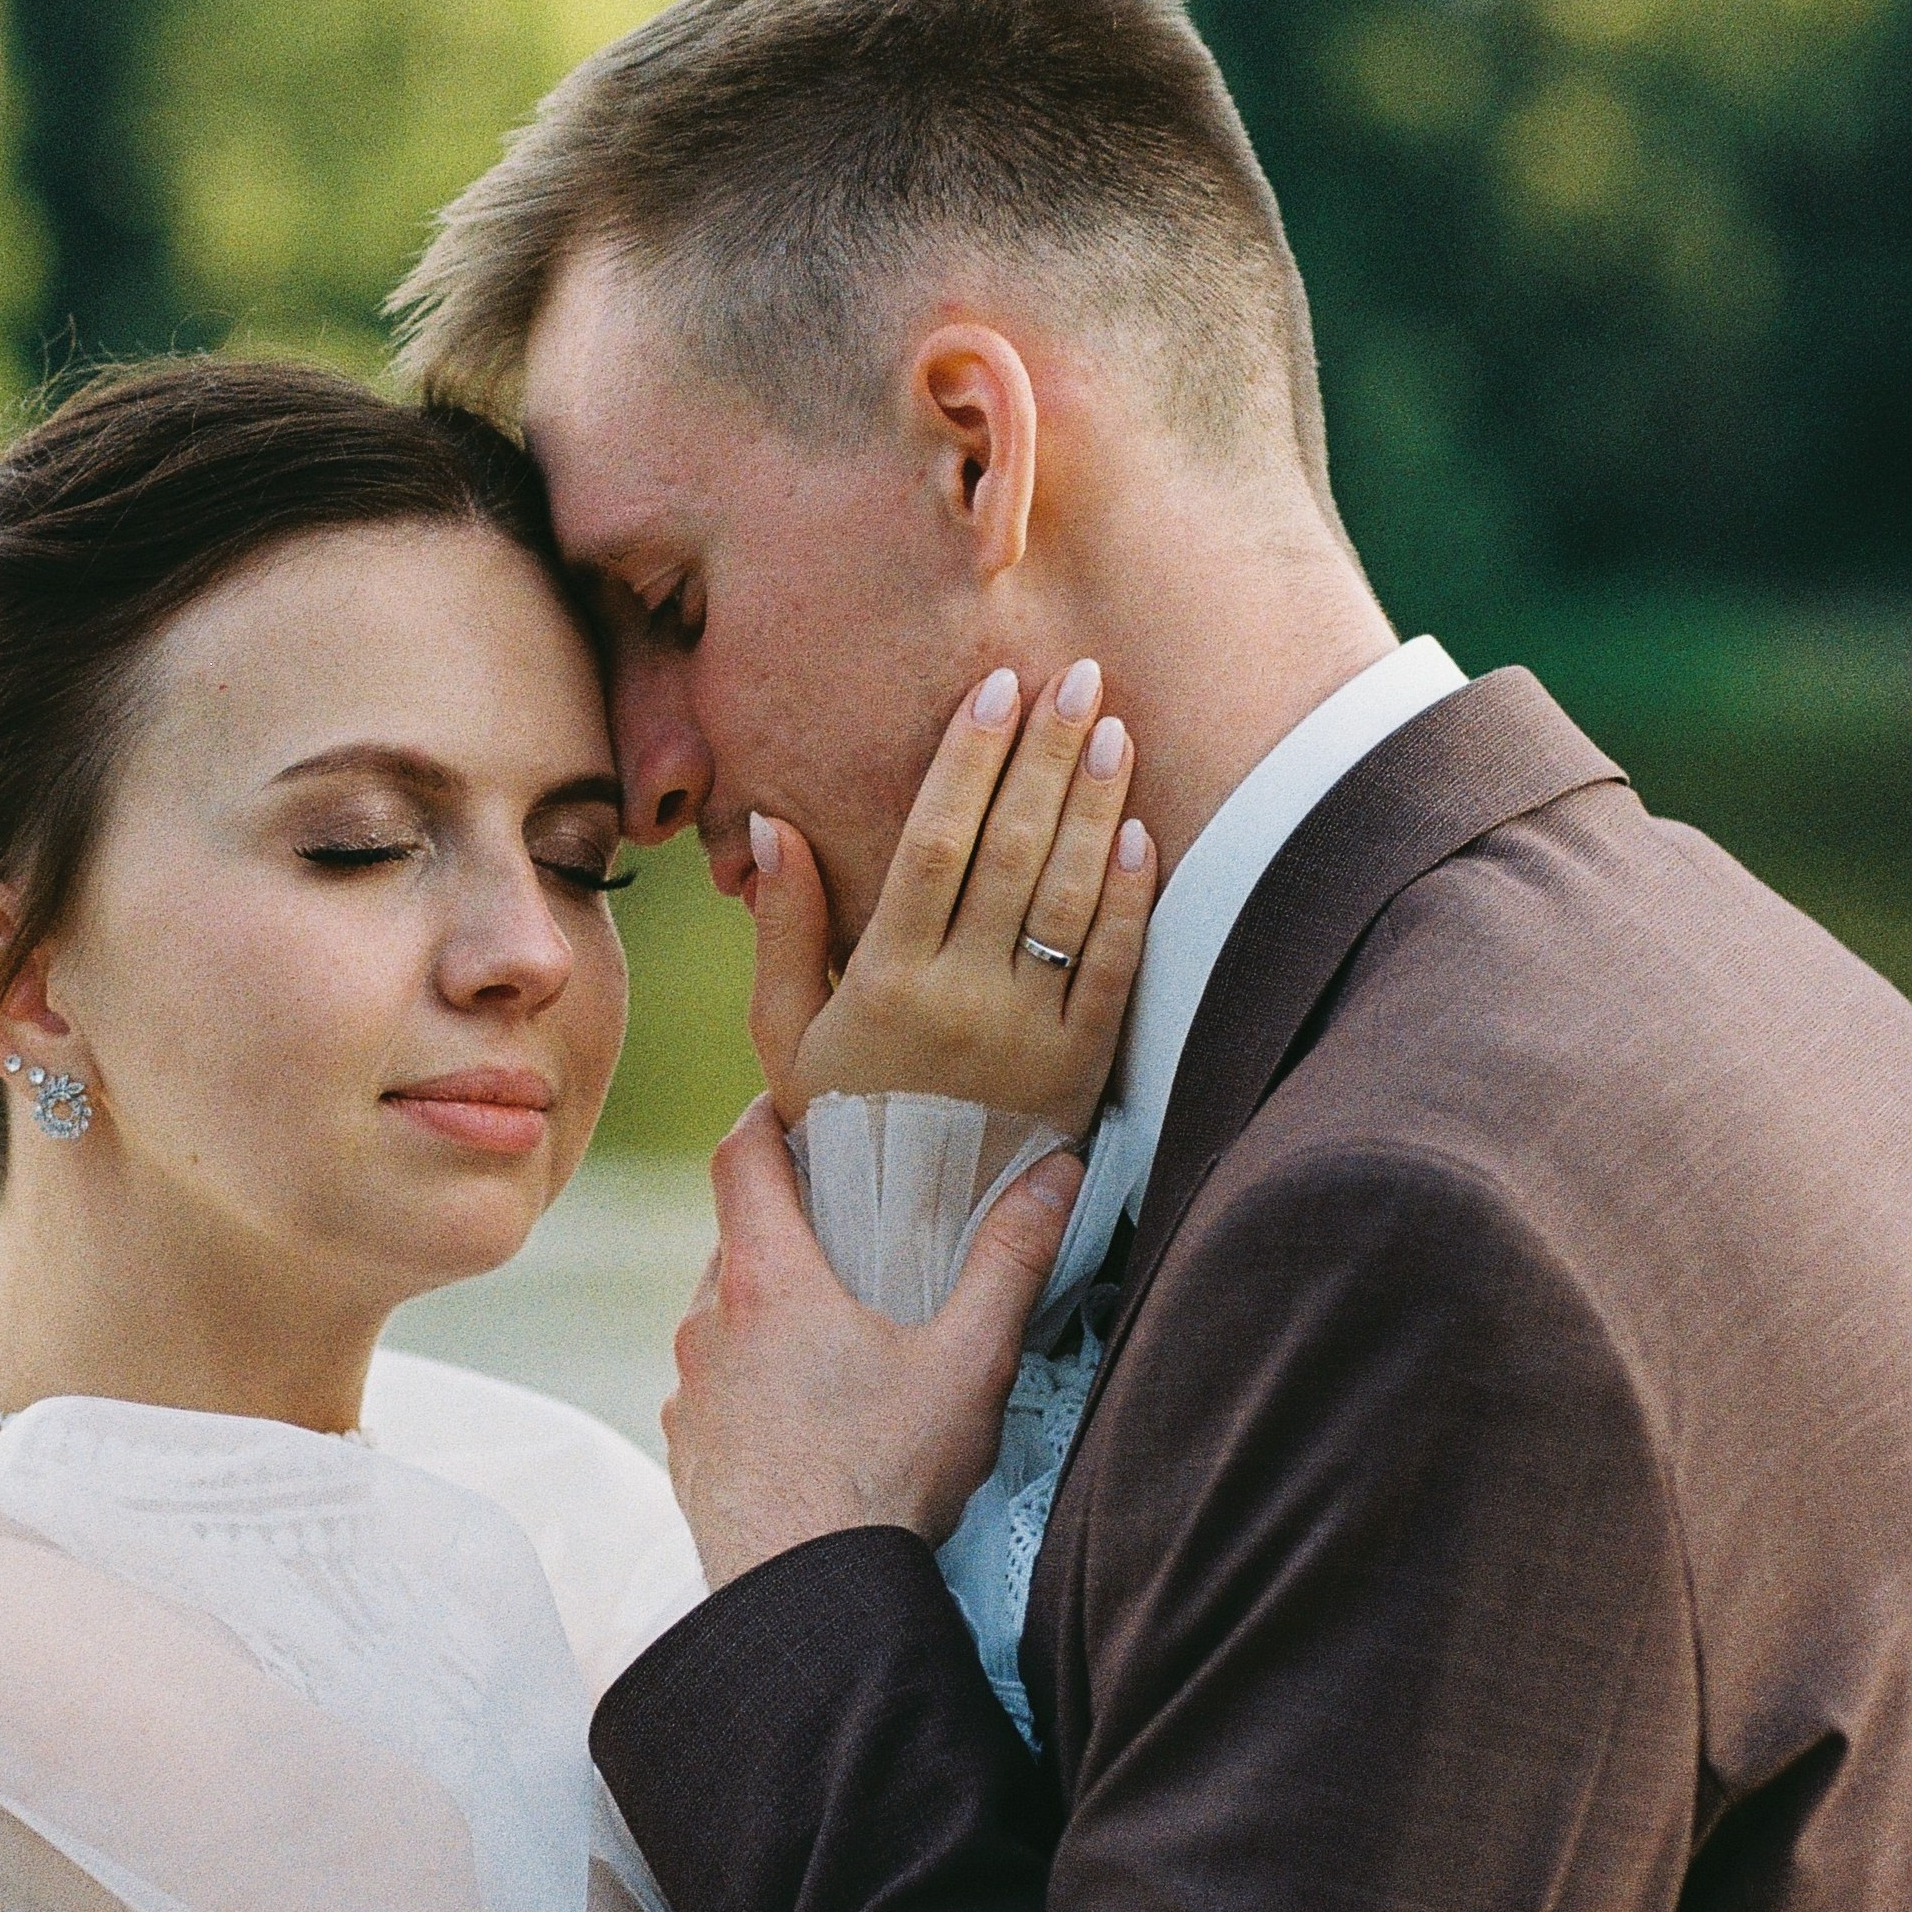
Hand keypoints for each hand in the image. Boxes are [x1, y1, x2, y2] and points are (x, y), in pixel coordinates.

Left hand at [664, 1098, 1085, 1587]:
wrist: (808, 1600)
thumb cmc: (883, 1480)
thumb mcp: (968, 1362)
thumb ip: (1011, 1260)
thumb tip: (1057, 1176)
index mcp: (767, 1281)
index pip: (739, 1159)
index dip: (760, 1117)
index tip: (787, 1103)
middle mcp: (708, 1324)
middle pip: (734, 1238)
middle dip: (783, 1222)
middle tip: (843, 1224)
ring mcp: (689, 1392)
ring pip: (721, 1316)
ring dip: (766, 1306)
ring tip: (833, 1326)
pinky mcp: (687, 1450)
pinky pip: (713, 1387)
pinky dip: (751, 1377)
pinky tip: (806, 1412)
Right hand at [747, 661, 1157, 1132]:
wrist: (907, 1233)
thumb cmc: (842, 1121)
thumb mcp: (786, 1033)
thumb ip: (782, 930)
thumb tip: (770, 828)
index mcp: (884, 982)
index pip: (934, 846)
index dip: (970, 762)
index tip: (997, 690)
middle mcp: (959, 1001)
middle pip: (1011, 853)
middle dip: (1048, 757)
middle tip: (1079, 679)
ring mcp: (1026, 1036)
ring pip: (1069, 899)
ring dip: (1096, 807)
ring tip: (1114, 731)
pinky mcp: (1080, 1069)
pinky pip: (1114, 972)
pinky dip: (1132, 901)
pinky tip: (1141, 835)